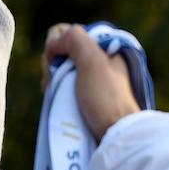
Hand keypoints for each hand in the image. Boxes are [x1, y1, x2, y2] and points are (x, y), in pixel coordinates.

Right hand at [41, 23, 139, 141]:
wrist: (115, 135)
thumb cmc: (105, 98)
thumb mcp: (92, 61)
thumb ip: (74, 40)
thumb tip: (54, 44)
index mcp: (104, 47)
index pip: (67, 34)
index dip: (57, 46)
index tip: (59, 65)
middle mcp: (98, 60)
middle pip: (61, 53)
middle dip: (54, 66)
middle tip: (58, 83)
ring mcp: (91, 80)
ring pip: (59, 71)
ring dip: (53, 81)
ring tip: (58, 96)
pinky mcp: (85, 98)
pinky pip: (62, 87)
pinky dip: (56, 92)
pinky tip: (58, 102)